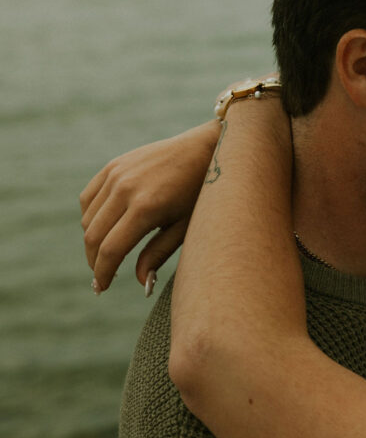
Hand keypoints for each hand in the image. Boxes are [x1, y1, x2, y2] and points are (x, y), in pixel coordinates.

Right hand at [80, 120, 221, 293]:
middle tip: (102, 278)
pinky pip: (89, 197)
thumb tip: (141, 282)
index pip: (111, 249)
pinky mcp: (114, 165)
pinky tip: (104, 229)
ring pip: (88, 218)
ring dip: (92, 241)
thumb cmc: (203, 192)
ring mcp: (117, 174)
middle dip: (95, 262)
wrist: (206, 149)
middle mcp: (125, 189)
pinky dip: (90, 217)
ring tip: (106, 256)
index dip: (103, 273)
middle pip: (94, 236)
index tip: (102, 289)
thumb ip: (159, 253)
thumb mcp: (186, 226)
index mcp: (146, 207)